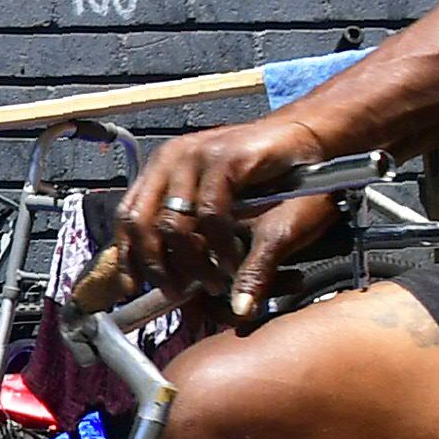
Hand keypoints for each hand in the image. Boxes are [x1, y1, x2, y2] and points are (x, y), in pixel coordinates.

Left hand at [115, 116, 336, 328]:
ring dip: (193, 263)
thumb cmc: (270, 182)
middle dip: (157, 266)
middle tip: (177, 293)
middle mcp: (172, 160)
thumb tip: (179, 296)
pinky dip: (220, 246)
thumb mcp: (225, 223)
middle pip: (141, 223)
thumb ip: (198, 250)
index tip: (132, 287)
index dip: (126, 255)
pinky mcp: (225, 158)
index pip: (127, 216)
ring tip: (212, 282)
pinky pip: (211, 214)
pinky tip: (231, 261)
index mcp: (164, 171)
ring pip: (173, 223)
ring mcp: (196, 156)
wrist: (311, 143)